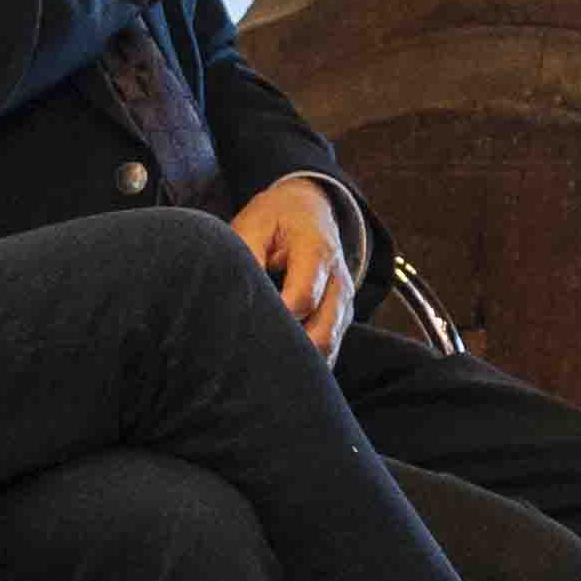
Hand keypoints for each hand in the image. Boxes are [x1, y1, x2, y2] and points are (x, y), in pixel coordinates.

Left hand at [235, 177, 357, 357]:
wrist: (307, 209)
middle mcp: (339, 281)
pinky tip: (277, 371)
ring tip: (260, 371)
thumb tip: (237, 289)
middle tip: (251, 362)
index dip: (278, 317)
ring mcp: (343, 303)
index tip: (248, 326)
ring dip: (299, 363)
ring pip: (330, 347)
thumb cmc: (275, 219)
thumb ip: (247, 253)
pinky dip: (307, 365)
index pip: (305, 297)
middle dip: (290, 351)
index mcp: (318, 251)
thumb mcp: (254, 224)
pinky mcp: (339, 319)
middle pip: (324, 332)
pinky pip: (330, 351)